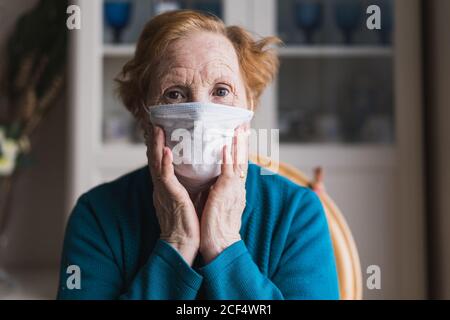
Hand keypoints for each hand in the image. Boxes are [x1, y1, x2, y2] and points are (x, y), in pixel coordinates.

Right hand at [145, 123, 199, 265]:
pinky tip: (167, 152)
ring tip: (158, 130)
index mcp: (165, 188)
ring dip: (158, 146)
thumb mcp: (187, 200)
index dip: (160, 148)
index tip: (161, 133)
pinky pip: (165, 178)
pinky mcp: (170, 197)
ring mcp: (164, 192)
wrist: (182, 244)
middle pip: (156, 160)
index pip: (161, 164)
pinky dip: (165, 164)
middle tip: (156, 125)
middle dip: (156, 142)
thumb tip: (198, 177)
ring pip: (157, 164)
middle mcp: (161, 188)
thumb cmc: (187, 224)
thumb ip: (188, 187)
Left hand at [199, 126, 247, 263]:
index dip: (239, 149)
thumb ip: (217, 191)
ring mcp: (233, 190)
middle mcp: (237, 188)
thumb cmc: (216, 227)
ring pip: (238, 162)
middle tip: (243, 124)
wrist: (220, 245)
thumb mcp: (218, 204)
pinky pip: (228, 173)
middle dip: (242, 141)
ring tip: (238, 128)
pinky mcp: (225, 194)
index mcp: (235, 190)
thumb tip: (212, 182)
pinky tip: (226, 146)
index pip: (238, 165)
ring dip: (238, 144)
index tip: (239, 135)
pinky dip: (228, 159)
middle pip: (242, 160)